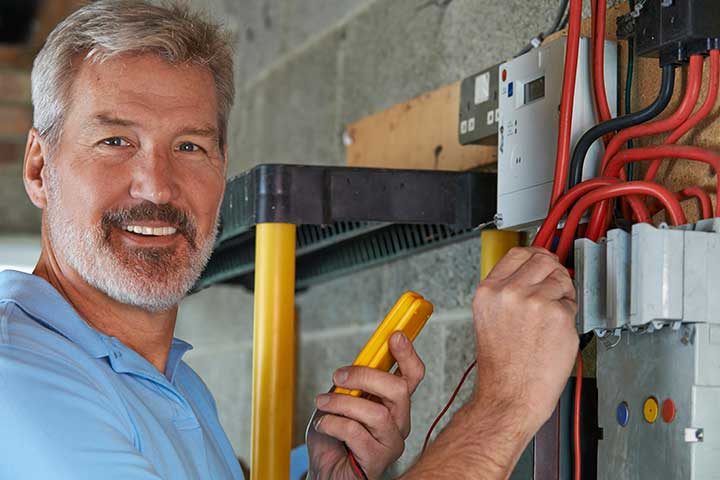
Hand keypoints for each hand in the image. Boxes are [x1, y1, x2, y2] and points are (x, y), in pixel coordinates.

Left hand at [307, 332, 424, 479]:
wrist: (324, 469)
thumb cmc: (335, 435)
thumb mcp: (342, 398)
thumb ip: (355, 381)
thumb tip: (360, 359)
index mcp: (393, 402)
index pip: (412, 375)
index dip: (408, 354)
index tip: (395, 335)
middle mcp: (399, 420)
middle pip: (399, 390)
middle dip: (366, 376)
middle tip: (339, 375)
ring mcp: (391, 441)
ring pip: (377, 413)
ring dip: (343, 403)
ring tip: (323, 402)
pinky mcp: (378, 459)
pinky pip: (356, 433)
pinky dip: (334, 423)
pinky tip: (324, 424)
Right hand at [471, 247, 577, 434]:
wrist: (510, 393)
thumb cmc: (502, 364)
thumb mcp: (490, 317)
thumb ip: (506, 290)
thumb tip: (532, 271)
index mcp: (488, 291)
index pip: (517, 253)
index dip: (535, 254)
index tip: (543, 259)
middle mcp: (509, 292)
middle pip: (543, 259)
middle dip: (553, 271)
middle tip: (554, 288)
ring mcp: (535, 302)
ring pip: (561, 279)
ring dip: (563, 295)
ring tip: (549, 319)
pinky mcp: (558, 315)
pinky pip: (572, 303)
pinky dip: (569, 315)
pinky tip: (555, 332)